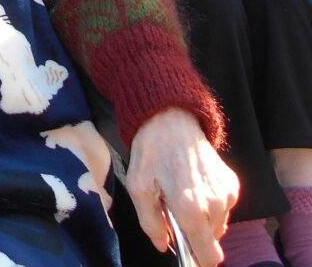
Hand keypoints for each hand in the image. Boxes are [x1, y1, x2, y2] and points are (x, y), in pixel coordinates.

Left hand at [126, 108, 238, 266]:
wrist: (172, 118)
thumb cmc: (152, 150)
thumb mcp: (137, 186)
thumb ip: (150, 222)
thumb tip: (163, 245)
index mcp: (191, 208)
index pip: (208, 255)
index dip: (197, 258)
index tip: (186, 251)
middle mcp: (215, 204)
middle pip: (211, 241)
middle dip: (194, 234)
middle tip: (173, 210)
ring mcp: (227, 193)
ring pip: (218, 225)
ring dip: (202, 219)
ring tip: (182, 194)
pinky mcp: (233, 183)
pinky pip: (224, 208)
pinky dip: (210, 205)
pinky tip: (193, 185)